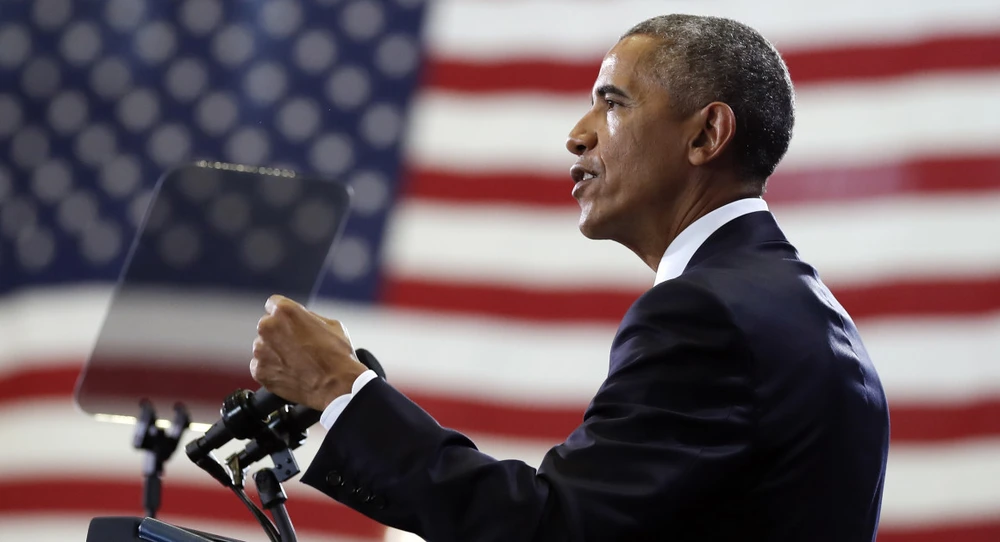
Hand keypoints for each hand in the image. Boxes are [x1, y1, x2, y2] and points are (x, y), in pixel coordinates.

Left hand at [250, 295, 367, 410]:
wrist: (336, 385)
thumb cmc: (337, 354)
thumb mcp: (330, 324)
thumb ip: (307, 317)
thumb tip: (299, 319)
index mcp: (284, 311)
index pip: (273, 304)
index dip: (284, 315)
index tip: (290, 324)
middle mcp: (267, 327)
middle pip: (267, 326)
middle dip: (279, 334)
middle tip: (296, 346)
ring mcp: (261, 350)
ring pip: (263, 346)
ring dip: (274, 352)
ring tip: (295, 362)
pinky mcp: (259, 370)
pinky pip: (260, 366)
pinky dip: (272, 369)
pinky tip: (289, 373)